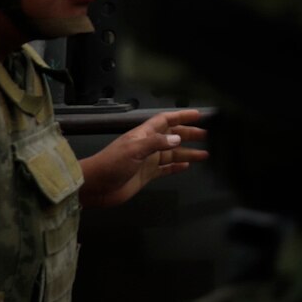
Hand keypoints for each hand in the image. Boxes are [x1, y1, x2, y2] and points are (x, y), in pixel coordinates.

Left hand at [80, 108, 210, 208]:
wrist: (95, 186)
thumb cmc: (111, 164)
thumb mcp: (134, 150)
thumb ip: (156, 143)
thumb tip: (177, 139)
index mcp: (143, 134)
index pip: (165, 120)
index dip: (181, 116)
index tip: (197, 115)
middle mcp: (147, 145)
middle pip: (172, 136)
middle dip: (189, 134)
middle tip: (206, 135)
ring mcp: (147, 160)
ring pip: (172, 153)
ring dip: (188, 152)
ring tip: (205, 154)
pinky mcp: (146, 175)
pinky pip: (166, 168)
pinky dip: (176, 167)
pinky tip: (187, 166)